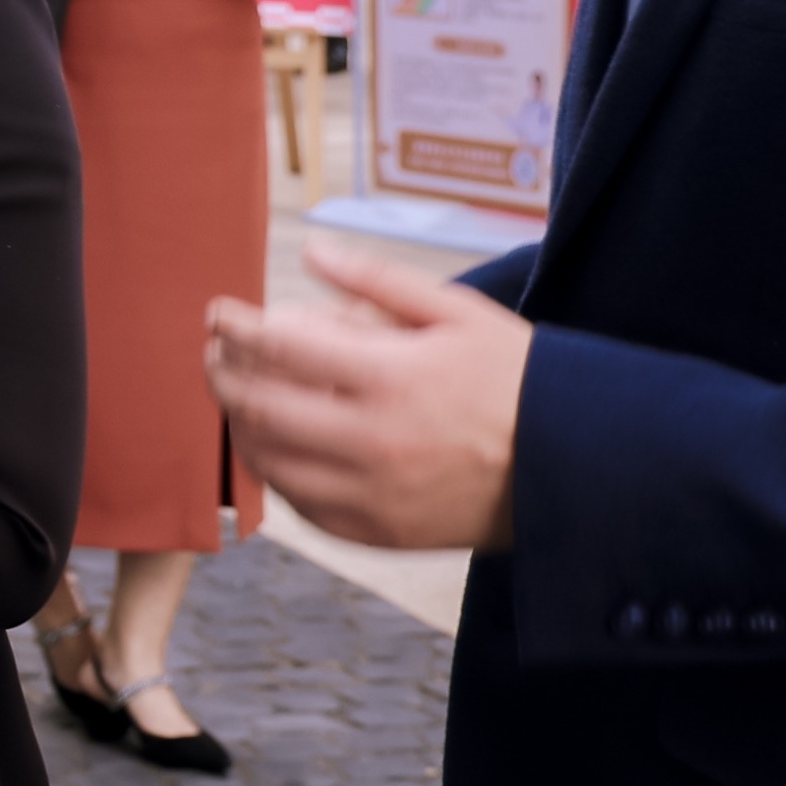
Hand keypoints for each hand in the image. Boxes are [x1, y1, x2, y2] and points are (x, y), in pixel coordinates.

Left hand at [203, 245, 529, 551]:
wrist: (573, 468)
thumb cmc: (515, 379)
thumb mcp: (459, 313)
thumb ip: (378, 281)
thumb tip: (310, 252)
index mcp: (393, 378)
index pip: (281, 348)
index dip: (235, 328)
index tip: (218, 313)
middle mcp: (375, 441)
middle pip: (260, 408)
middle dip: (221, 376)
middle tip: (213, 354)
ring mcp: (374, 495)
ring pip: (270, 462)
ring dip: (240, 426)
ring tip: (237, 397)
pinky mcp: (379, 533)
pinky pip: (301, 505)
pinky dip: (276, 472)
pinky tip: (276, 447)